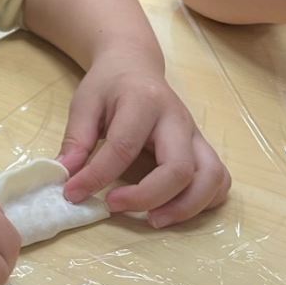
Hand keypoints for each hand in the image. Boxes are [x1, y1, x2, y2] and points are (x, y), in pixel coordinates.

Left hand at [58, 51, 229, 227]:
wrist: (135, 64)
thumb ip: (76, 139)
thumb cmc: (109, 85)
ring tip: (152, 219)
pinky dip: (204, 202)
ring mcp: (195, 135)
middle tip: (113, 206)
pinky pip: (219, 181)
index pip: (124, 147)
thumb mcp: (84, 103)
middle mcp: (177, 119)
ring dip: (185, 208)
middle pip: (179, 168)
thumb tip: (65, 176)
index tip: (73, 193)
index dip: (98, 176)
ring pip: (210, 178)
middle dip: (148, 197)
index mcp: (144, 102)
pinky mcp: (203, 148)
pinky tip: (175, 209)